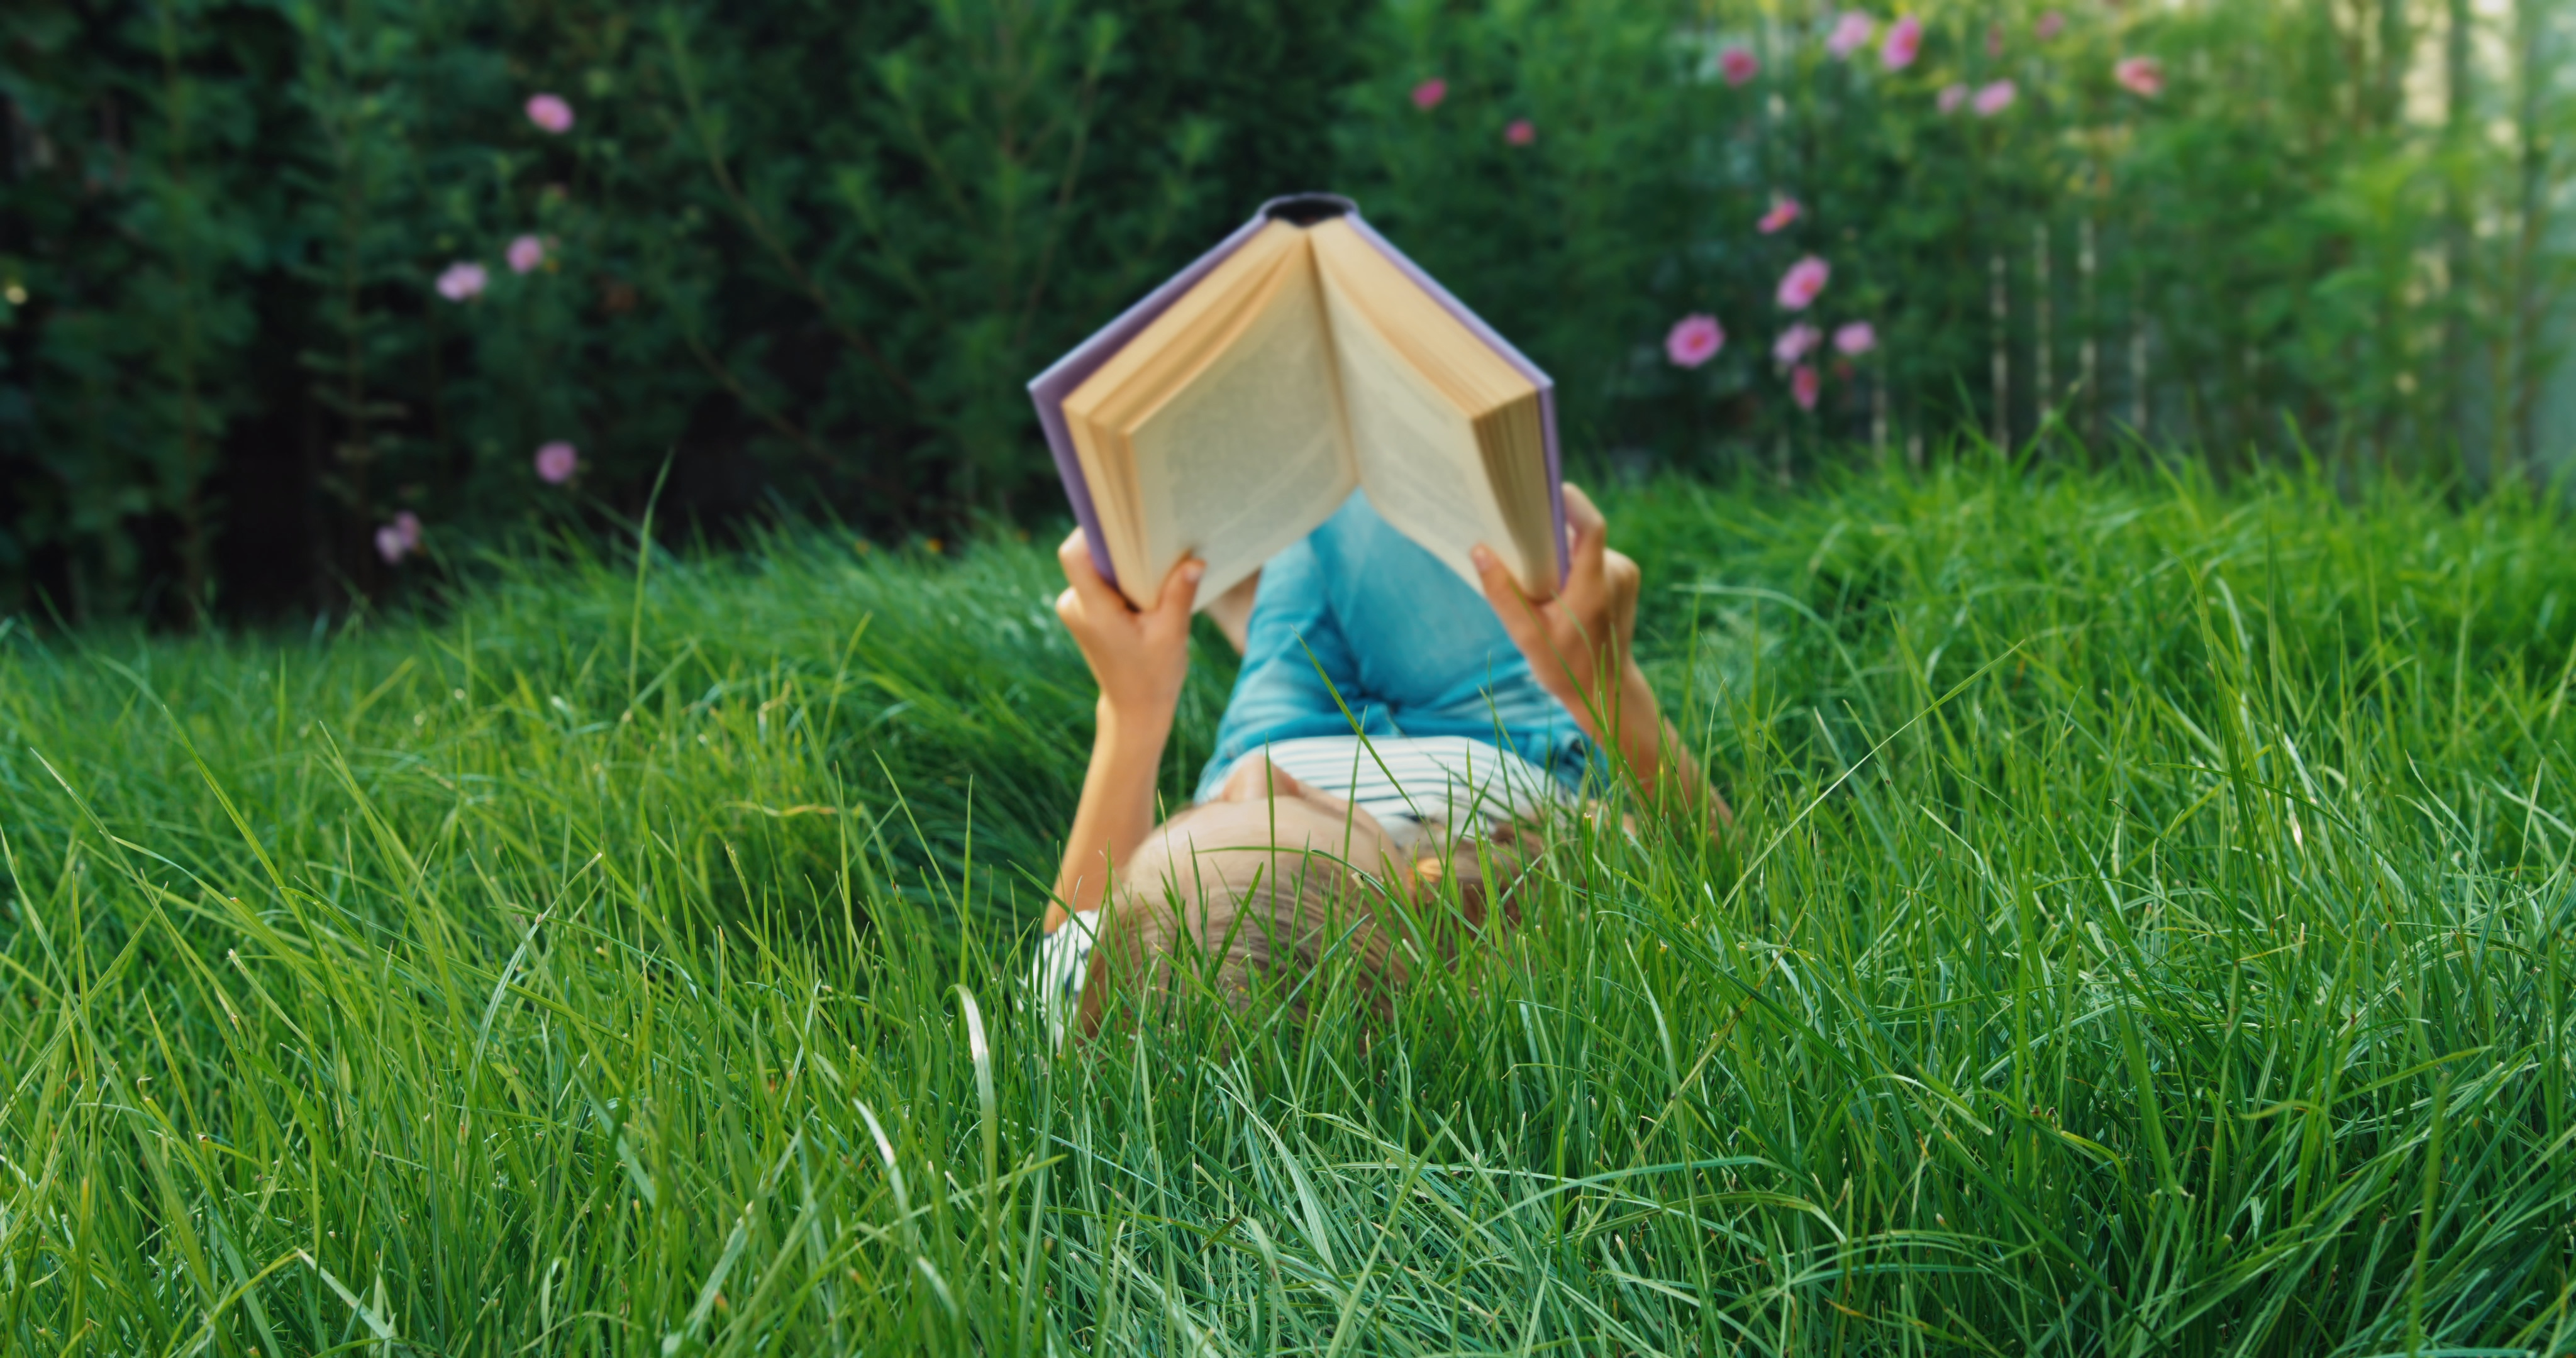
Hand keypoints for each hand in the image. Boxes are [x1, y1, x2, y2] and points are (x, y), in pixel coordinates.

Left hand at [1055, 531, 1201, 718]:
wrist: (1134, 709)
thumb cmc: (1154, 675)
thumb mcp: (1172, 633)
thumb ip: (1179, 594)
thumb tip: (1196, 560)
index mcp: (1093, 611)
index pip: (1075, 555)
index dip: (1092, 531)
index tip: (1123, 520)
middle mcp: (1076, 605)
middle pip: (1089, 555)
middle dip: (1120, 545)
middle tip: (1152, 537)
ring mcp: (1077, 609)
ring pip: (1095, 567)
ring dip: (1123, 562)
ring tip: (1155, 563)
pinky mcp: (1084, 612)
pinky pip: (1098, 580)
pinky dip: (1121, 577)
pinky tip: (1148, 582)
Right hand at [1472, 483, 1640, 715]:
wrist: (1607, 689)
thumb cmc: (1566, 667)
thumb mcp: (1526, 635)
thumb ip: (1502, 592)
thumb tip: (1478, 549)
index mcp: (1593, 587)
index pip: (1591, 527)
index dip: (1570, 502)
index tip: (1544, 490)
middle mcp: (1616, 574)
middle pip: (1579, 534)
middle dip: (1547, 538)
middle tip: (1517, 545)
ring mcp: (1625, 574)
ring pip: (1583, 546)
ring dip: (1558, 555)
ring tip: (1538, 582)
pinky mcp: (1626, 576)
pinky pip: (1592, 556)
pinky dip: (1571, 565)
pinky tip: (1556, 590)